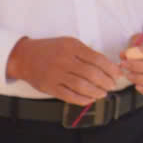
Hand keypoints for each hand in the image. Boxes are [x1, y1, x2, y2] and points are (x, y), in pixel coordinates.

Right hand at [7, 36, 127, 106]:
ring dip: (96, 92)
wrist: (24, 56)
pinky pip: (69, 96)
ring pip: (81, 86)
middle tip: (112, 85)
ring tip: (103, 93)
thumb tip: (109, 66)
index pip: (97, 59)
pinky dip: (82, 99)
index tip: (118, 74)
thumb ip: (87, 53)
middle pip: (91, 74)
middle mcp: (64, 60)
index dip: (111, 69)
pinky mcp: (49, 86)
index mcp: (71, 47)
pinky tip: (90, 99)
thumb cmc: (51, 50)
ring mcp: (55, 74)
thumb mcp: (69, 43)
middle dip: (106, 82)